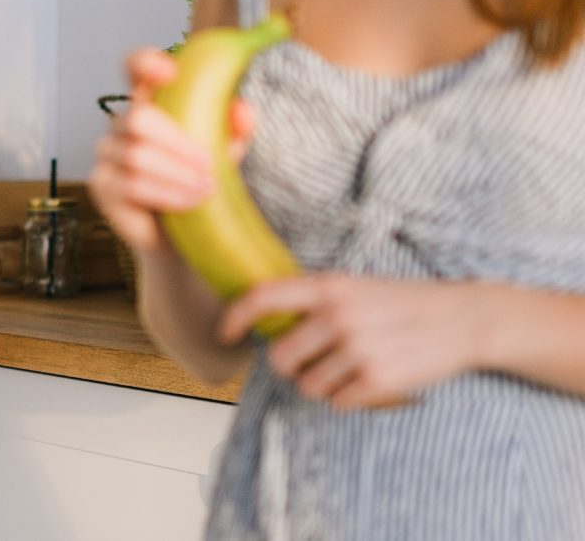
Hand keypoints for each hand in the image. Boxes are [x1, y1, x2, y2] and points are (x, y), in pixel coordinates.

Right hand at [88, 48, 252, 250]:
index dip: (145, 62)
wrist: (182, 235)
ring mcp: (107, 153)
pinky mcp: (101, 184)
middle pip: (137, 118)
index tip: (170, 72)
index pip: (134, 68)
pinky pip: (131, 184)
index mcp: (151, 102)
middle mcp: (122, 123)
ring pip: (137, 156)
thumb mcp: (226, 152)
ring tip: (206, 189)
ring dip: (178, 175)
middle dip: (177, 142)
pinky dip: (166, 194)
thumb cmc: (199, 183)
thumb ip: (235, 129)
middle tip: (208, 165)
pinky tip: (189, 203)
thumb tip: (241, 109)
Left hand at [218, 274, 486, 408]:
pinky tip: (369, 379)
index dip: (236, 316)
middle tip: (311, 362)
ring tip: (350, 368)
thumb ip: (313, 301)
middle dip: (290, 366)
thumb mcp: (354, 287)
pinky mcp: (378, 380)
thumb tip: (265, 321)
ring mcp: (358, 349)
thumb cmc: (403, 302)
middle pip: (281, 359)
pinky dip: (348, 397)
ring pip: (308, 386)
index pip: (263, 297)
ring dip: (323, 384)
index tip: (226, 333)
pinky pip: (337, 402)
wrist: (463, 318)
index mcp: (329, 287)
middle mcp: (338, 316)